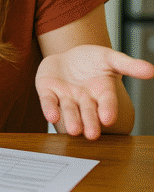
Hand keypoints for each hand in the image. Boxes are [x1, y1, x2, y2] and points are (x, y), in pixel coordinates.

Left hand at [36, 44, 153, 138]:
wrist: (67, 57)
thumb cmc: (91, 60)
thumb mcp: (110, 58)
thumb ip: (128, 64)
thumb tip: (151, 70)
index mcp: (102, 92)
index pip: (107, 103)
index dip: (108, 110)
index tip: (108, 119)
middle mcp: (85, 99)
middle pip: (88, 112)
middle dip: (90, 123)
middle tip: (91, 134)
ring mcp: (66, 97)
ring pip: (69, 110)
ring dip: (71, 120)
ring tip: (74, 130)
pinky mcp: (48, 92)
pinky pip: (49, 101)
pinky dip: (49, 108)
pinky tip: (51, 116)